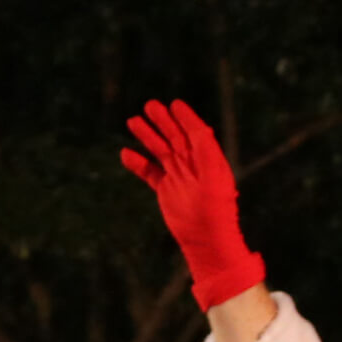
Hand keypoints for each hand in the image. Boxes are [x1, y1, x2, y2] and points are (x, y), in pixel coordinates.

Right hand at [120, 99, 265, 309]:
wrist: (206, 238)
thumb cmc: (215, 208)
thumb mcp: (214, 174)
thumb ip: (207, 149)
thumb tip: (200, 127)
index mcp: (208, 158)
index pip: (196, 132)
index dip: (186, 117)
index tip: (175, 104)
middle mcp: (193, 165)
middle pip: (175, 136)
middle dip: (163, 121)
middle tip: (149, 104)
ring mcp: (178, 176)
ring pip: (160, 150)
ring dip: (147, 136)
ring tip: (133, 120)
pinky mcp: (166, 190)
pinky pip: (149, 172)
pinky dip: (138, 163)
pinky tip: (125, 153)